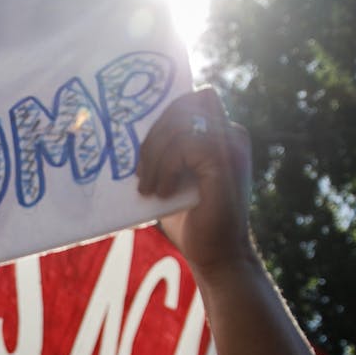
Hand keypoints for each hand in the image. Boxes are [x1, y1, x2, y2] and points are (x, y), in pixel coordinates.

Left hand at [137, 87, 256, 277]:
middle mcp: (231, 132)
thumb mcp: (172, 178)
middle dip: (151, 137)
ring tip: (148, 188)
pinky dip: (165, 167)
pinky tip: (163, 192)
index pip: (187, 99)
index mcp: (220, 132)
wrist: (216, 255)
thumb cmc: (191, 219)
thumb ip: (163, 152)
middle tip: (139, 173)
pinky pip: (184, 144)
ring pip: (178, 124)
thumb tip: (124, 132)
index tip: (138, 141)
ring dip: (154, 156)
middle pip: (181, 105)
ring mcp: (231, 144)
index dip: (160, 111)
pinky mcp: (225, 159)